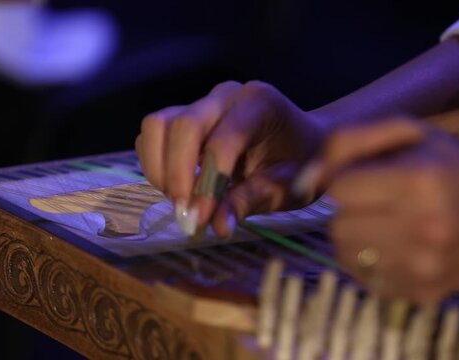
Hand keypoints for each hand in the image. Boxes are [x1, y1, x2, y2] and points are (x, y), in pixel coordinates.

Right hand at [135, 81, 325, 235]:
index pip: (223, 141)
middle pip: (183, 125)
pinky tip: (180, 187)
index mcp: (260, 105)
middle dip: (177, 175)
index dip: (208, 183)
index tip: (200, 220)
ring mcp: (203, 102)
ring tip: (180, 200)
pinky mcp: (185, 114)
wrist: (303, 140)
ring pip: (158, 125)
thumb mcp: (287, 187)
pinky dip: (157, 163)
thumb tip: (216, 226)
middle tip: (185, 214)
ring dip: (160, 168)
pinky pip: (155, 133)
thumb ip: (250, 202)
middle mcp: (227, 95)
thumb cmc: (301, 162)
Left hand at [298, 119, 458, 302]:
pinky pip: (367, 280)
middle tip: (378, 203)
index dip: (349, 181)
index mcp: (420, 182)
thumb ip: (349, 141)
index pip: (340, 189)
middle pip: (338, 226)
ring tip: (387, 224)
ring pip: (347, 256)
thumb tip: (308, 180)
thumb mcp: (409, 132)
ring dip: (357, 238)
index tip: (368, 178)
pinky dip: (373, 263)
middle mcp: (425, 229)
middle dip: (350, 211)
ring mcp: (426, 268)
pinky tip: (399, 247)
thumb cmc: (453, 166)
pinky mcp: (425, 294)